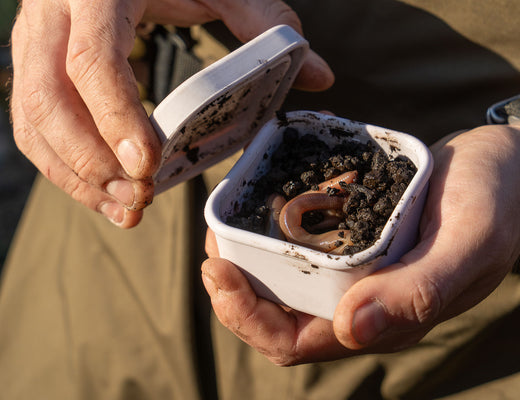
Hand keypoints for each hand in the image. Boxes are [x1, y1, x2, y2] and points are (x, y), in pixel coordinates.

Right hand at [10, 0, 333, 227]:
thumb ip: (266, 22)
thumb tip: (321, 75)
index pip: (92, 58)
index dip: (116, 116)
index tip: (148, 166)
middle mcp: (54, 14)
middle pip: (47, 99)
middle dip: (90, 161)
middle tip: (138, 200)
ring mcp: (35, 39)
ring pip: (32, 118)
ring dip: (74, 174)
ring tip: (124, 209)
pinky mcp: (33, 62)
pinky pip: (31, 122)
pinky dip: (62, 164)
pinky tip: (104, 190)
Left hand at [201, 124, 519, 364]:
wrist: (512, 169)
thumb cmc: (498, 204)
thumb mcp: (469, 243)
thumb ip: (420, 292)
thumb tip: (352, 330)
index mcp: (387, 317)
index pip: (296, 341)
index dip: (248, 318)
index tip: (218, 270)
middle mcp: (365, 299)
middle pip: (280, 317)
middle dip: (236, 289)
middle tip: (212, 245)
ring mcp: (360, 269)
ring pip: (287, 283)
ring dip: (249, 259)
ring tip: (225, 222)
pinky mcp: (360, 237)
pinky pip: (307, 245)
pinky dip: (276, 229)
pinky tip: (263, 199)